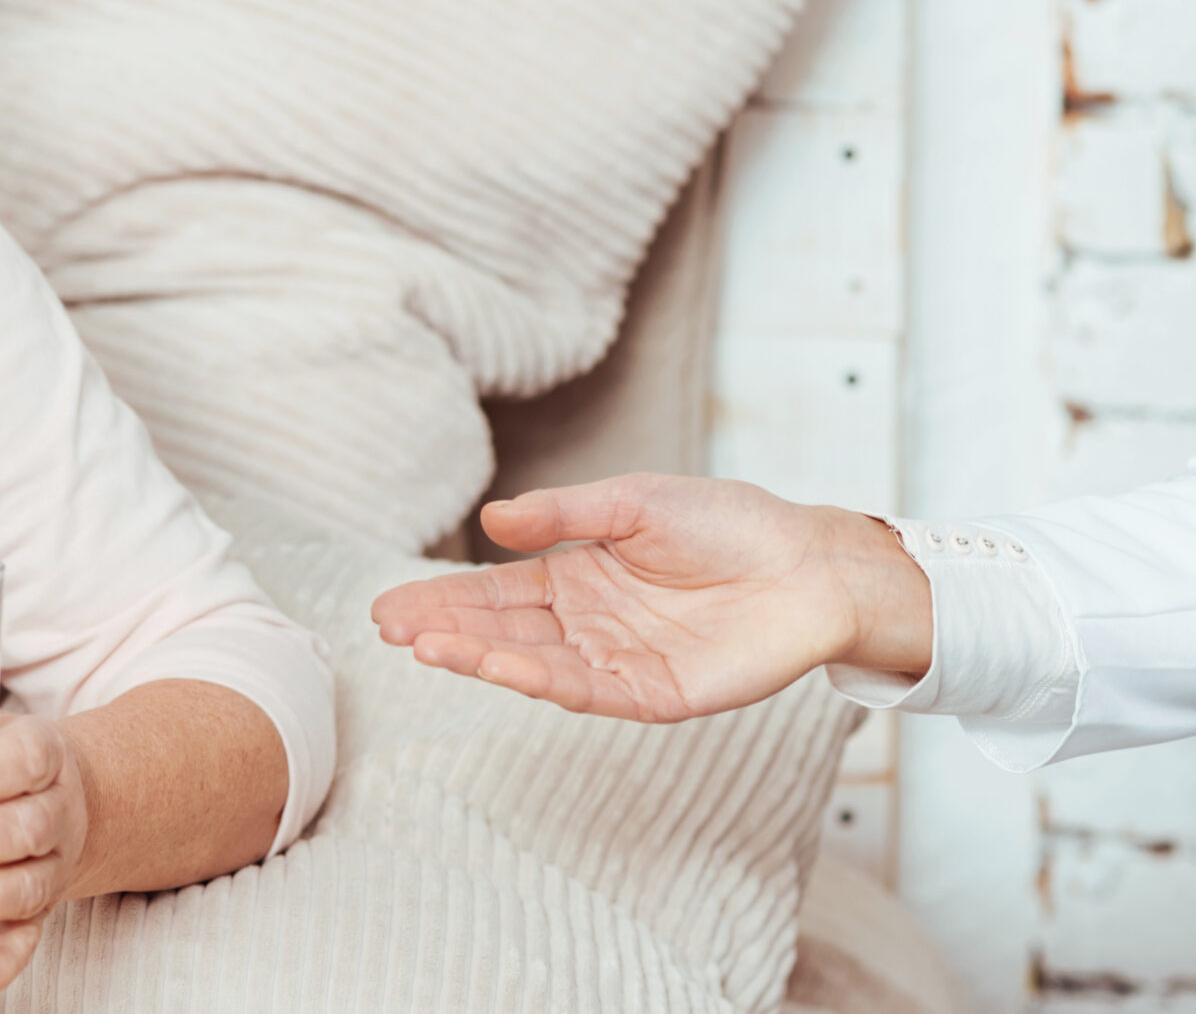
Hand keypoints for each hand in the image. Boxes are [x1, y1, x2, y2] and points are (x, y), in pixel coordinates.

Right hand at [369, 474, 931, 721]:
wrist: (808, 564)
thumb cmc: (728, 522)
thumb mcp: (635, 502)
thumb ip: (564, 515)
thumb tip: (491, 522)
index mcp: (581, 575)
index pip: (497, 592)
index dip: (444, 600)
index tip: (389, 607)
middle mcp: (590, 624)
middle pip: (503, 630)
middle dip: (444, 630)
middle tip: (387, 629)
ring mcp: (618, 662)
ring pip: (534, 664)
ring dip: (478, 657)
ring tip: (425, 647)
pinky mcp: (653, 694)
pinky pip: (587, 691)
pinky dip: (538, 680)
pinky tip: (496, 665)